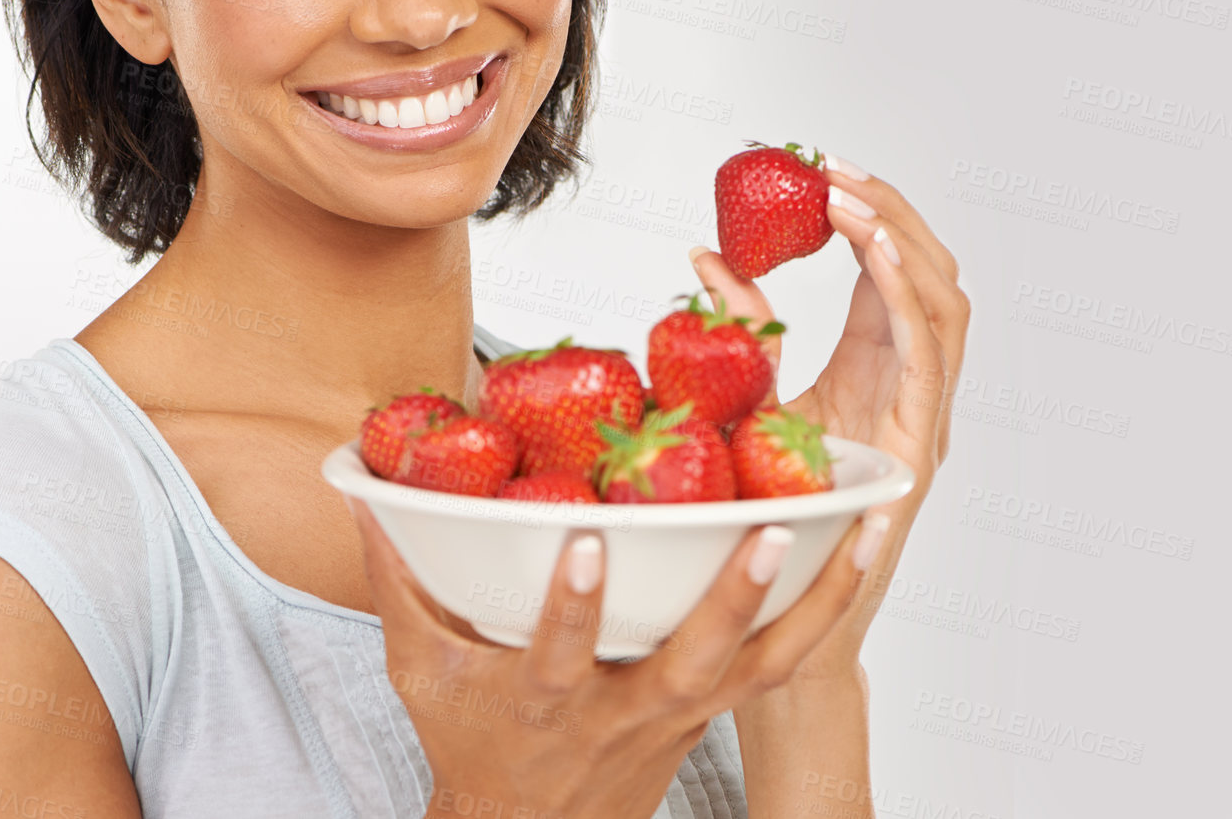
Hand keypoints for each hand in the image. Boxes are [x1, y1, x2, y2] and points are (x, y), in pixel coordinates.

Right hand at [346, 492, 881, 818]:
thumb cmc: (476, 739)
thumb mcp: (421, 667)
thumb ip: (401, 578)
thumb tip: (368, 491)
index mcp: (547, 701)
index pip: (559, 654)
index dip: (572, 603)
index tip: (583, 537)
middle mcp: (625, 711)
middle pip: (687, 664)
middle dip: (728, 600)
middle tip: (762, 530)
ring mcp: (682, 714)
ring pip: (761, 666)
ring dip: (815, 600)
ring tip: (863, 528)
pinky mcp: (715, 710)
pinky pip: (783, 663)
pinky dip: (825, 609)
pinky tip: (859, 551)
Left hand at [688, 152, 969, 668]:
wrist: (778, 616)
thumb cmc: (766, 512)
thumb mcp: (748, 400)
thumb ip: (739, 330)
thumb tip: (699, 255)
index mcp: (876, 369)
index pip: (891, 272)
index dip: (870, 214)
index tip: (822, 170)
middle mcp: (910, 386)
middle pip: (929, 273)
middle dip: (891, 212)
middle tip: (832, 170)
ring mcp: (923, 416)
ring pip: (945, 304)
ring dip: (901, 243)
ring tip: (849, 200)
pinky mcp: (919, 446)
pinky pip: (931, 357)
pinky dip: (908, 299)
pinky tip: (871, 256)